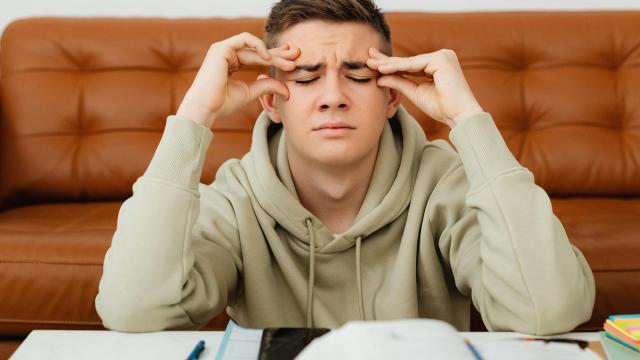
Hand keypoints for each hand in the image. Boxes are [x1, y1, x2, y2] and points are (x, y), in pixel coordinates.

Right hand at [177, 32, 299, 127]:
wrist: (207, 108)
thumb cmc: (223, 103)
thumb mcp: (251, 92)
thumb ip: (267, 86)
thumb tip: (287, 89)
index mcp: (233, 64)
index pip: (258, 57)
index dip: (276, 58)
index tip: (292, 62)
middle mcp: (228, 55)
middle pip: (259, 51)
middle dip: (279, 53)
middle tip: (297, 56)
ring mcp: (224, 50)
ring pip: (255, 47)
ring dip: (273, 54)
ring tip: (288, 62)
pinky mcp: (221, 48)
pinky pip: (244, 39)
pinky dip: (258, 45)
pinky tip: (269, 57)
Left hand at [366, 48, 482, 127]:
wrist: (459, 116)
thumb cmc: (442, 108)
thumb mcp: (415, 93)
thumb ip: (399, 82)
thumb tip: (379, 76)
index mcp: (438, 63)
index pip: (410, 64)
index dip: (391, 64)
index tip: (374, 64)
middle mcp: (442, 56)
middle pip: (409, 60)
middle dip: (387, 60)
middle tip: (368, 57)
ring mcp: (443, 55)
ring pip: (410, 62)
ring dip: (389, 64)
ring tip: (371, 65)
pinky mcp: (441, 59)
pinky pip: (414, 64)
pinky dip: (398, 67)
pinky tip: (382, 69)